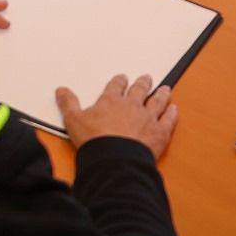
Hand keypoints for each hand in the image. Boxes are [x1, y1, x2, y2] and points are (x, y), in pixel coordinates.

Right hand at [56, 74, 178, 161]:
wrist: (115, 158)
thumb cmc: (95, 140)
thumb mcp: (73, 120)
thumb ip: (68, 104)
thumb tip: (61, 91)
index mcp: (111, 101)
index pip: (116, 86)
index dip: (119, 81)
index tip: (122, 78)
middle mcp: (131, 105)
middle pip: (139, 90)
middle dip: (143, 83)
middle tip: (146, 78)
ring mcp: (147, 118)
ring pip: (157, 101)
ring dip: (161, 94)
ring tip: (165, 89)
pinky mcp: (159, 132)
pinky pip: (168, 119)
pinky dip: (171, 114)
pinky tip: (174, 109)